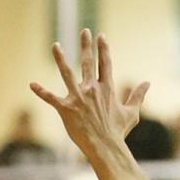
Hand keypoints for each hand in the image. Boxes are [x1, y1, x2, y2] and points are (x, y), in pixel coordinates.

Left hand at [30, 29, 148, 157]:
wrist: (105, 147)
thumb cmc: (118, 132)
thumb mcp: (132, 113)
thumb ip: (138, 96)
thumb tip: (148, 83)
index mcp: (107, 89)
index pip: (105, 63)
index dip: (103, 49)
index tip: (101, 36)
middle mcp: (92, 89)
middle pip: (88, 62)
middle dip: (86, 45)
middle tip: (84, 31)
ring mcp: (78, 98)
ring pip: (67, 74)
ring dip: (60, 59)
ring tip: (55, 45)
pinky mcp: (66, 109)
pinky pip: (51, 98)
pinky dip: (41, 92)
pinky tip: (31, 84)